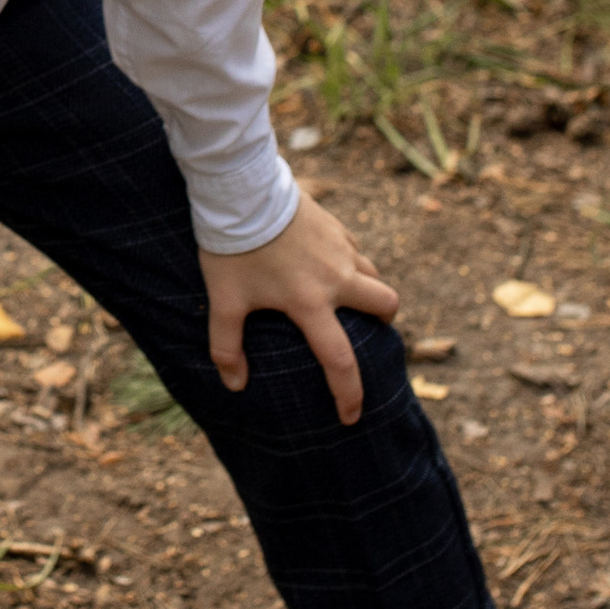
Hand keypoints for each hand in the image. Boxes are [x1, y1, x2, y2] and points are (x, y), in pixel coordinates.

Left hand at [200, 186, 399, 430]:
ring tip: (349, 300)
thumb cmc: (232, 249)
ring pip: (375, 276)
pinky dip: (352, 264)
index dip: (349, 394)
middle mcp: (335, 279)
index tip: (352, 417)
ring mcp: (340, 249)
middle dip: (384, 324)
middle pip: (386, 307)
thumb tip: (234, 385)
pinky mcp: (336, 227)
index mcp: (310, 303)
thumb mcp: (223, 300)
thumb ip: (226, 346)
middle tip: (369, 332)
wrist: (242, 192)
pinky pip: (356, 251)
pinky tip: (330, 265)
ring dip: (371, 291)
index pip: (340, 360)